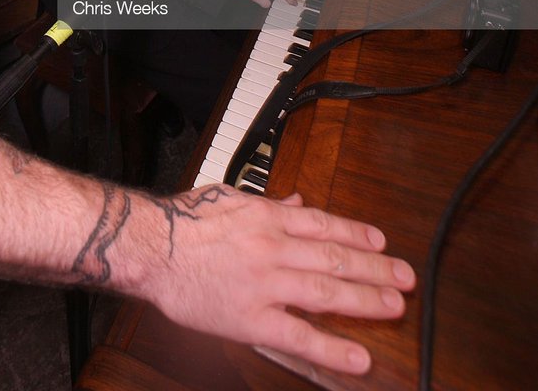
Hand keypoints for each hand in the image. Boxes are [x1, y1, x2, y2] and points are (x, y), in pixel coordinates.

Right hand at [146, 185, 414, 376]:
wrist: (150, 247)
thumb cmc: (182, 221)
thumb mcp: (226, 196)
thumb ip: (266, 202)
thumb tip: (297, 202)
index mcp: (266, 216)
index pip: (323, 224)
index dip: (356, 234)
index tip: (380, 243)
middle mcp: (273, 247)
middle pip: (335, 257)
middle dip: (375, 268)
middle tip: (405, 277)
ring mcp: (265, 283)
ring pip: (326, 292)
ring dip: (365, 299)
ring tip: (394, 306)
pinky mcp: (251, 318)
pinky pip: (299, 335)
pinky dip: (332, 348)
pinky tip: (358, 357)